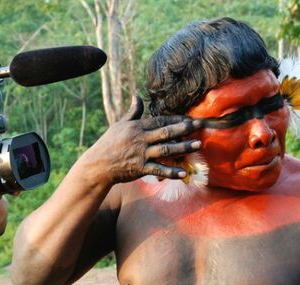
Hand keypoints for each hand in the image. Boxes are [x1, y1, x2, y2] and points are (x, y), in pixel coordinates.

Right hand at [84, 96, 201, 184]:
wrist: (99, 165)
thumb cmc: (109, 143)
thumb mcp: (120, 125)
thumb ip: (133, 112)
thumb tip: (138, 96)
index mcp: (137, 127)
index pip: (160, 120)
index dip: (176, 119)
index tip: (190, 118)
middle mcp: (141, 139)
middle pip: (166, 132)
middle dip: (184, 129)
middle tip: (200, 125)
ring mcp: (141, 154)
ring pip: (166, 149)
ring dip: (183, 148)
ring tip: (197, 145)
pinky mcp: (140, 168)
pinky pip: (159, 169)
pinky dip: (171, 172)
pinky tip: (184, 172)